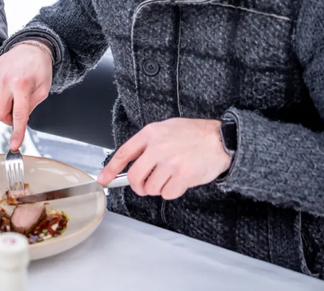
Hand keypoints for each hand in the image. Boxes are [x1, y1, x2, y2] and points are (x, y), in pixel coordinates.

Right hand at [0, 42, 52, 151]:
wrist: (31, 46)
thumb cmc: (40, 68)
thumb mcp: (43, 90)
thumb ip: (31, 107)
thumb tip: (19, 121)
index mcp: (22, 85)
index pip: (19, 115)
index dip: (17, 132)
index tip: (14, 145)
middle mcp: (7, 81)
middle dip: (7, 118)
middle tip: (17, 112)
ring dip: (6, 104)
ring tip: (16, 92)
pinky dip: (2, 94)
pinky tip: (10, 84)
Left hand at [97, 118, 231, 199]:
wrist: (220, 139)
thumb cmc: (193, 134)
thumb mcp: (166, 128)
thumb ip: (148, 144)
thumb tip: (131, 163)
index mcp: (150, 133)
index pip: (124, 153)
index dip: (111, 169)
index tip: (104, 179)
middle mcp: (158, 148)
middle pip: (134, 177)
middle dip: (138, 186)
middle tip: (145, 186)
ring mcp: (170, 163)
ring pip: (151, 188)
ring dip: (158, 188)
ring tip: (170, 177)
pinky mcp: (183, 176)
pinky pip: (167, 194)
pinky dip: (172, 192)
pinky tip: (180, 181)